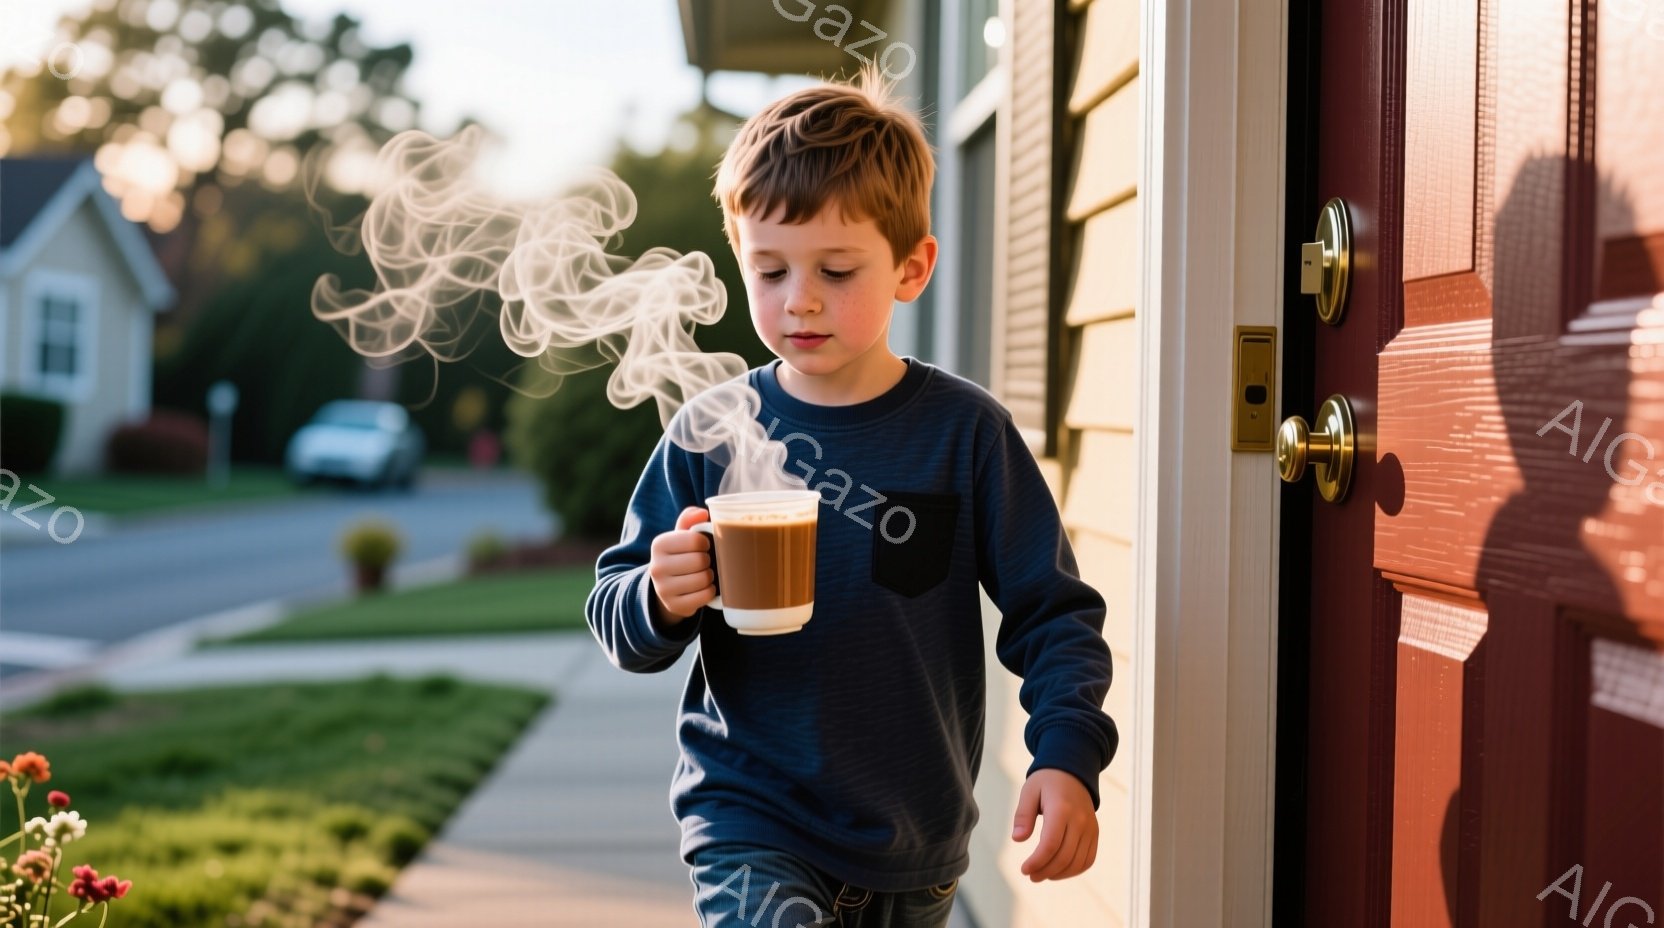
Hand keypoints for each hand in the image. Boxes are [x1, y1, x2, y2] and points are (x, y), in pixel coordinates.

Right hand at [648, 507, 716, 624]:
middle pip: (700, 560)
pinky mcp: (674, 605)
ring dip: (709, 576)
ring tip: (703, 574)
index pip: (696, 540)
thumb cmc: (680, 555)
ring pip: (703, 579)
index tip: (703, 546)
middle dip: (708, 561)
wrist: (666, 586)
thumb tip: (703, 513)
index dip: (706, 543)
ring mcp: (663, 589)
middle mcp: (656, 567)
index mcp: (659, 544)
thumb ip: (690, 519)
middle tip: (703, 562)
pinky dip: (710, 591)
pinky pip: (704, 596)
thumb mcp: (681, 535)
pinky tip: (703, 588)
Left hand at [1012, 768, 1097, 881]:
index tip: (1024, 869)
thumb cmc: (1046, 782)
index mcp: (1061, 809)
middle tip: (1031, 876)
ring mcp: (1090, 828)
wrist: (1073, 771)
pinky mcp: (1094, 833)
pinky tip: (1059, 871)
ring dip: (1059, 874)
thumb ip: (1023, 815)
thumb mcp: (1029, 791)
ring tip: (1043, 875)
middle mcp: (1079, 820)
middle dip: (1045, 871)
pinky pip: (1088, 859)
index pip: (1050, 844)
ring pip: (1077, 862)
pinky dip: (1074, 870)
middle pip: (1064, 856)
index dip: (1037, 862)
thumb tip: (1017, 839)